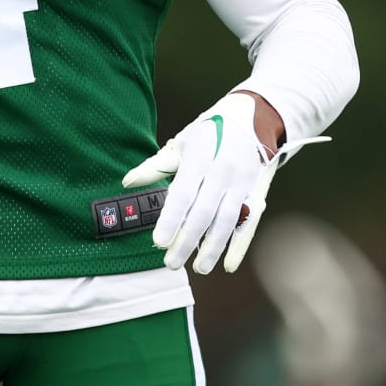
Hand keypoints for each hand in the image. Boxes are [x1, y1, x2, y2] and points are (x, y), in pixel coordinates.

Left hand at [124, 93, 328, 274]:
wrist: (253, 118)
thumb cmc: (210, 133)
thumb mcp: (183, 143)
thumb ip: (157, 166)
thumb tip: (128, 182)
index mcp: (201, 156)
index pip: (183, 193)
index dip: (171, 219)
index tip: (158, 242)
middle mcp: (223, 169)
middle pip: (204, 212)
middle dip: (187, 241)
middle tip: (171, 263)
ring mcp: (243, 181)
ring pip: (227, 220)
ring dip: (212, 247)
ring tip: (199, 267)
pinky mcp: (257, 191)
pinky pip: (249, 222)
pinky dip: (239, 245)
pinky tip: (228, 264)